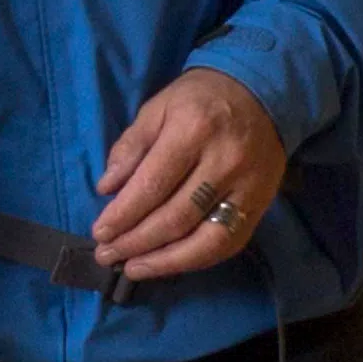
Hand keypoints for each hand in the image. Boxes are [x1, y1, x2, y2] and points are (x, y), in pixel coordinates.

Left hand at [90, 67, 289, 286]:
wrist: (262, 94)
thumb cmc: (200, 99)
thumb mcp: (159, 106)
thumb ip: (132, 146)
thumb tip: (106, 188)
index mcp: (193, 129)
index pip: (153, 185)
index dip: (123, 214)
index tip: (99, 232)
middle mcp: (224, 161)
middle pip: (176, 217)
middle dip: (136, 242)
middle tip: (107, 254)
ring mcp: (247, 187)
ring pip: (204, 240)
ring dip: (163, 261)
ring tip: (132, 267)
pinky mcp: (260, 205)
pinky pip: (228, 244)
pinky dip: (195, 260)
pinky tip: (168, 264)